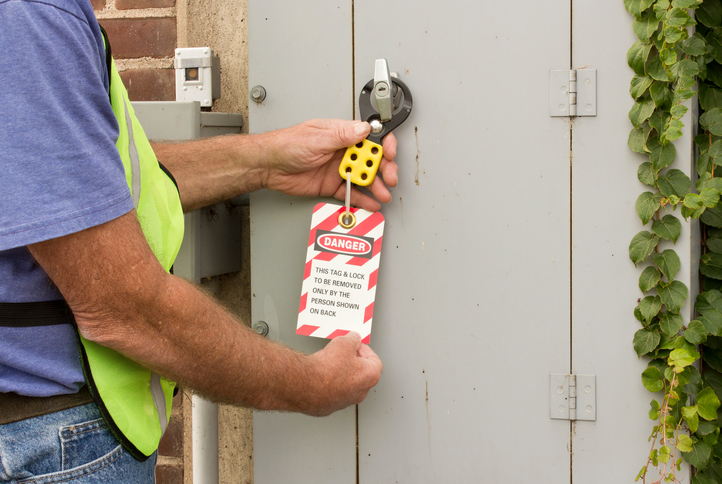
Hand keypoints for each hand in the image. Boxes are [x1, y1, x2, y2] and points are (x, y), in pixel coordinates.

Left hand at [261, 119, 397, 211]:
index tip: (389, 153)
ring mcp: (338, 168)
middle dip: (384, 168)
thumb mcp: (316, 138)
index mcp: (340, 134)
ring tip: (382, 193)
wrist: (268, 166)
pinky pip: (351, 192)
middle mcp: (342, 150)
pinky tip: (371, 203)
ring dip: (375, 185)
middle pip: (371, 159)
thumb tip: (363, 129)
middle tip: (389, 177)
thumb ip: (341, 136)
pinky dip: (362, 199)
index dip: (383, 144)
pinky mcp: (332, 185)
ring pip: (363, 177)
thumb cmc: (286, 145)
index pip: (369, 136)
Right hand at [303, 332, 382, 415]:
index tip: (357, 345)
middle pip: (362, 373)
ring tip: (330, 361)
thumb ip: (352, 340)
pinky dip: (330, 383)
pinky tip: (321, 374)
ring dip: (342, 373)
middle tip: (344, 352)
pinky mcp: (330, 406)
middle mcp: (361, 392)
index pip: (375, 361)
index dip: (365, 350)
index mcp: (370, 376)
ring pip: (347, 384)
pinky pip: (333, 392)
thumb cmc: (327, 369)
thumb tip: (353, 339)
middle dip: (354, 361)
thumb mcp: (343, 343)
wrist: (306, 385)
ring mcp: (345, 401)